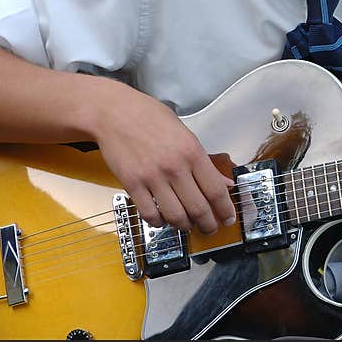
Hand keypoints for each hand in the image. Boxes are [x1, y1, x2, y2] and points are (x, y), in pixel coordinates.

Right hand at [90, 79, 235, 234]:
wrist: (114, 113)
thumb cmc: (150, 118)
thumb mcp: (186, 134)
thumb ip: (206, 162)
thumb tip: (224, 182)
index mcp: (192, 152)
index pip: (216, 190)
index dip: (225, 210)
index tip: (228, 218)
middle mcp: (175, 167)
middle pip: (198, 208)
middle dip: (208, 224)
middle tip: (210, 228)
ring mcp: (152, 177)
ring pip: (175, 216)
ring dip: (184, 226)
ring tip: (187, 224)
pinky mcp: (131, 184)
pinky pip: (149, 214)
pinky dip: (159, 222)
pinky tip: (162, 218)